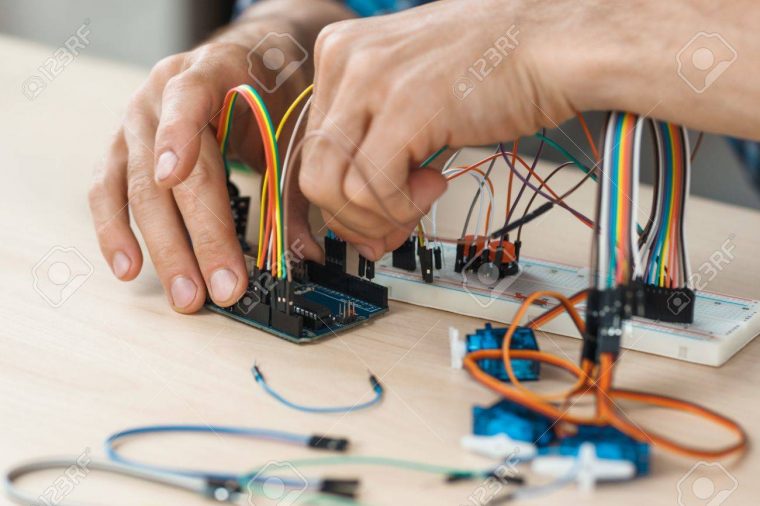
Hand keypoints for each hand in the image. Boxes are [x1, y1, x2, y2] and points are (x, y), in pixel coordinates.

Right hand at [88, 35, 319, 312]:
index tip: (172, 176)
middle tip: (222, 286)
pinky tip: (130, 268)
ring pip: (137, 191)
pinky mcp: (118, 150)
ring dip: (164, 249)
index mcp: (208, 73)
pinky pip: (105, 193)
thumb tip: (306, 255)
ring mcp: (133, 123)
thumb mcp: (286, 124)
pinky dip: (115, 232)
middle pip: (171, 170)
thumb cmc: (265, 92)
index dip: (178, 136)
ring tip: (186, 294)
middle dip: (199, 236)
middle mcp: (158, 95)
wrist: (242, 62)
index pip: (188, 98)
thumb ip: (293, 187)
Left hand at [299, 0, 604, 259]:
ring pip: (330, 188)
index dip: (342, 200)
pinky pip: (371, 190)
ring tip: (423, 196)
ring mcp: (371, 80)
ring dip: (377, 216)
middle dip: (352, 218)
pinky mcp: (403, 107)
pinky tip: (436, 183)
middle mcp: (346, 60)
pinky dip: (402, 208)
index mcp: (341, 53)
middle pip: (312, 173)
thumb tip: (366, 225)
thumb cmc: (495, 69)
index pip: (313, 150)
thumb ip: (379, 153)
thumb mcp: (414, 101)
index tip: (371, 221)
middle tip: (392, 226)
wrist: (552, 44)